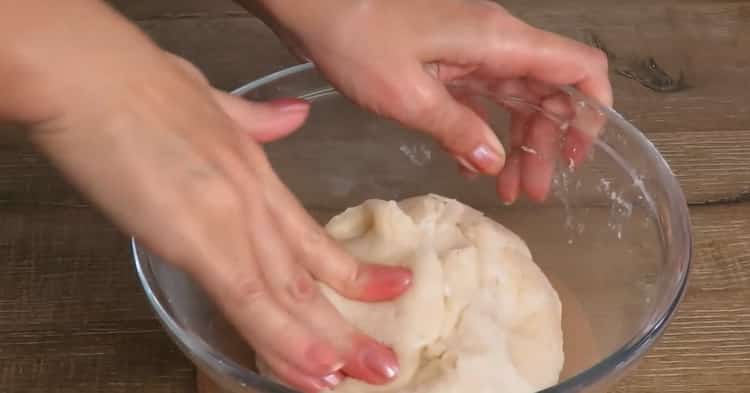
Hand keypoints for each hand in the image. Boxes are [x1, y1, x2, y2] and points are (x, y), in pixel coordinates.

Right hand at [4, 3, 410, 391]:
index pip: (313, 238)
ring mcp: (233, 221)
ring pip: (288, 298)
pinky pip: (250, 302)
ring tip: (366, 375)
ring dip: (326, 346)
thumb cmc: (136, 83)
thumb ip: (256, 118)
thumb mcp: (211, 99)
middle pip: (309, 278)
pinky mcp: (198, 239)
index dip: (354, 270)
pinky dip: (283, 341)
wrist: (92, 74)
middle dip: (350, 326)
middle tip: (386, 363)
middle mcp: (255, 203)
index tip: (392, 286)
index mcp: (256, 175)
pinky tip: (314, 369)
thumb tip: (291, 116)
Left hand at [240, 0, 611, 203]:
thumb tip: (494, 162)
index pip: (577, 67)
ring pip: (513, 100)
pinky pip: (478, 99)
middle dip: (546, 145)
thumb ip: (456, 129)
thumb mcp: (407, 93)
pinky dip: (481, 132)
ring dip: (515, 144)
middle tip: (533, 193)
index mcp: (498, 42)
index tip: (577, 154)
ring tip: (508, 191)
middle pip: (546, 93)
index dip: (592, 110)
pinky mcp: (445, 60)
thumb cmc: (355, 35)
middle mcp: (493, 43)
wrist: (312, 2)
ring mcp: (469, 50)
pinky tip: (471, 166)